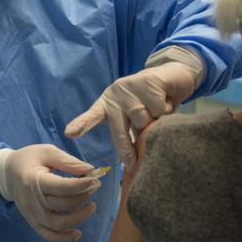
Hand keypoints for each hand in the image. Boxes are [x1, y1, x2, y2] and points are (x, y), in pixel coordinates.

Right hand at [0, 144, 100, 241]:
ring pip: (58, 224)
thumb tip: (90, 170)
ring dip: (79, 217)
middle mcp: (32, 200)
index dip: (81, 185)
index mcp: (34, 180)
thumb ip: (68, 161)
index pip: (61, 187)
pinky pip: (48, 235)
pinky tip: (78, 233)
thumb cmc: (29, 159)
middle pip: (63, 204)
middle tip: (95, 185)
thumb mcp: (46, 152)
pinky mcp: (33, 222)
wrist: (7, 174)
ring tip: (91, 206)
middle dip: (84, 195)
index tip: (95, 178)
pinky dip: (63, 238)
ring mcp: (32, 213)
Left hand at [64, 62, 196, 168]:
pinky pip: (158, 110)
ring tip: (158, 113)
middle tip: (131, 164)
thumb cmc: (151, 103)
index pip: (93, 116)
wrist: (172, 76)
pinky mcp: (147, 81)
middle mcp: (116, 93)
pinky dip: (166, 111)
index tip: (69, 133)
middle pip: (120, 130)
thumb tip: (131, 164)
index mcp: (108, 103)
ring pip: (143, 121)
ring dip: (154, 122)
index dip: (81, 125)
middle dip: (126, 150)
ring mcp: (130, 86)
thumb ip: (130, 134)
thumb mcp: (135, 118)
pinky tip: (165, 101)